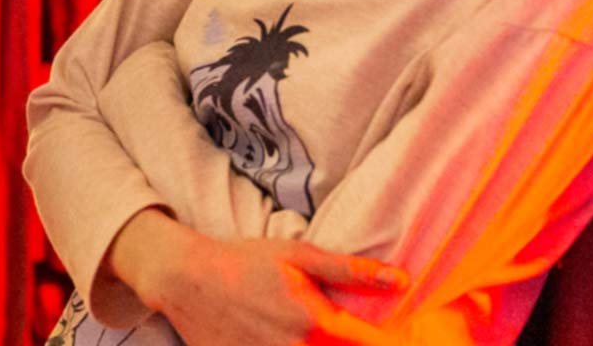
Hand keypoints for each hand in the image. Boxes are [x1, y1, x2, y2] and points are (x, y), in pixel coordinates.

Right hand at [111, 211, 403, 345]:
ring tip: (301, 329)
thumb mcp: (298, 254)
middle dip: (351, 343)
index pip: (371, 345)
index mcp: (316, 324)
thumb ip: (350, 270)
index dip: (390, 341)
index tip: (406, 338)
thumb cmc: (245, 261)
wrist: (186, 279)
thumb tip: (401, 281)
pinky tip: (285, 339)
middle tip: (343, 329)